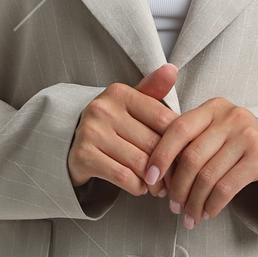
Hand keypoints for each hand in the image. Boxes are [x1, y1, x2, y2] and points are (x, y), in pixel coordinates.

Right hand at [67, 65, 178, 193]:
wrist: (72, 145)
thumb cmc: (113, 125)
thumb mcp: (132, 105)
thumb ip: (153, 90)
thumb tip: (172, 69)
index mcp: (119, 93)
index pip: (162, 118)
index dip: (179, 141)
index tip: (185, 156)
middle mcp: (102, 109)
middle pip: (152, 143)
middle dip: (169, 165)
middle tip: (176, 177)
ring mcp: (90, 132)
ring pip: (140, 162)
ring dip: (155, 180)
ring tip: (160, 186)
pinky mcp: (82, 156)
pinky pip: (123, 177)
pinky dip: (137, 186)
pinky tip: (141, 187)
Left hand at [143, 97, 257, 227]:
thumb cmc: (236, 146)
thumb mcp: (213, 133)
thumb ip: (187, 142)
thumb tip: (154, 173)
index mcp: (213, 108)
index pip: (178, 129)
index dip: (160, 155)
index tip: (150, 178)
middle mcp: (232, 116)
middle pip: (192, 157)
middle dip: (178, 187)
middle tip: (173, 206)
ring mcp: (248, 136)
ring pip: (208, 176)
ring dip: (194, 202)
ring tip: (189, 216)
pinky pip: (226, 188)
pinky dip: (212, 205)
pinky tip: (207, 213)